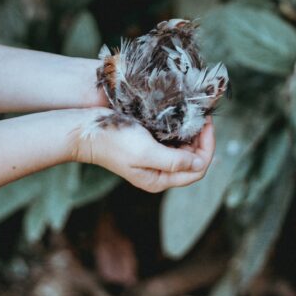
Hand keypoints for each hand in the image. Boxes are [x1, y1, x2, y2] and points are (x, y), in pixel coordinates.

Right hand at [71, 111, 214, 192]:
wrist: (87, 131)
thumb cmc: (115, 142)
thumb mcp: (146, 152)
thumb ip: (173, 160)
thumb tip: (199, 163)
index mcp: (160, 180)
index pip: (197, 169)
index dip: (208, 148)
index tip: (207, 124)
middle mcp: (159, 172)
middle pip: (193, 159)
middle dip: (202, 140)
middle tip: (202, 117)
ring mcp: (153, 158)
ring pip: (184, 149)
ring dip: (192, 133)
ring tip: (194, 115)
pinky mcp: (147, 145)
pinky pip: (172, 140)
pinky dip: (180, 129)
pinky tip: (180, 116)